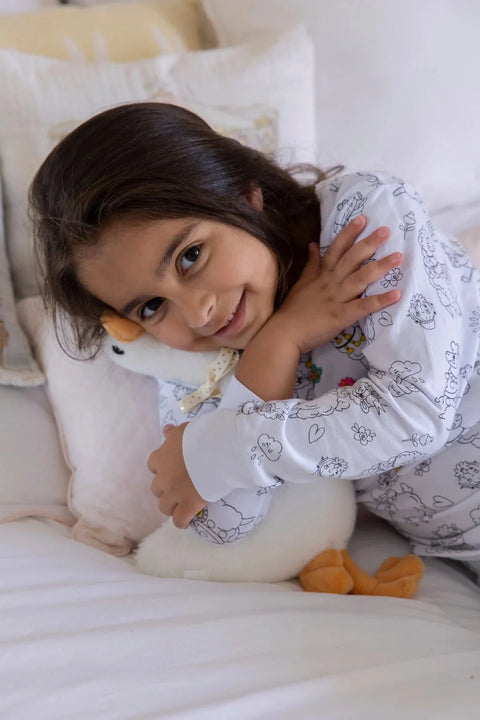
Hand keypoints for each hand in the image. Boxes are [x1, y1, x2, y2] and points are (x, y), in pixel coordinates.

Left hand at [148, 423, 206, 528]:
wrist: (218, 449)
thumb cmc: (203, 435)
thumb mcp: (185, 430)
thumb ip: (173, 434)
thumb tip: (166, 429)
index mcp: (162, 456)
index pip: (153, 465)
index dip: (162, 469)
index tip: (172, 469)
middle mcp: (164, 476)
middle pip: (157, 488)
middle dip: (166, 489)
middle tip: (180, 487)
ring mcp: (174, 492)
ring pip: (164, 506)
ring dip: (172, 506)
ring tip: (182, 505)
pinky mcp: (188, 504)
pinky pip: (179, 520)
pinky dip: (182, 521)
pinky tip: (187, 521)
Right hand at [273, 216, 401, 353]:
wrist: (285, 333)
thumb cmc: (293, 309)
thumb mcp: (302, 282)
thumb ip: (311, 264)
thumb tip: (313, 244)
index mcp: (322, 274)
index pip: (336, 249)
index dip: (349, 233)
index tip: (363, 219)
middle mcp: (331, 282)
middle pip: (352, 259)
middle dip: (369, 243)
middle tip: (386, 230)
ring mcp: (337, 298)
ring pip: (360, 278)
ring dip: (380, 267)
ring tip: (398, 256)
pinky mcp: (342, 316)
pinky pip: (364, 306)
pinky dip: (380, 301)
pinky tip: (397, 294)